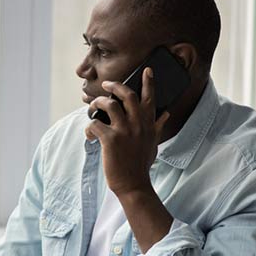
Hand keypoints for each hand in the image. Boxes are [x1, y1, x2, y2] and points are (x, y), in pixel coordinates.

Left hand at [85, 67, 170, 195]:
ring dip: (97, 103)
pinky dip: (89, 127)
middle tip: (106, 85)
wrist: (133, 185)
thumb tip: (166, 112)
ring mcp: (124, 131)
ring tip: (92, 108)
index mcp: (149, 124)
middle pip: (127, 94)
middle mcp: (138, 124)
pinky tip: (89, 135)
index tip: (147, 70)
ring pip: (108, 104)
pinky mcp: (110, 139)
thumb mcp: (153, 143)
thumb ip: (158, 126)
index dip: (149, 82)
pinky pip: (95, 123)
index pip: (150, 98)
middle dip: (115, 86)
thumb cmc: (141, 164)